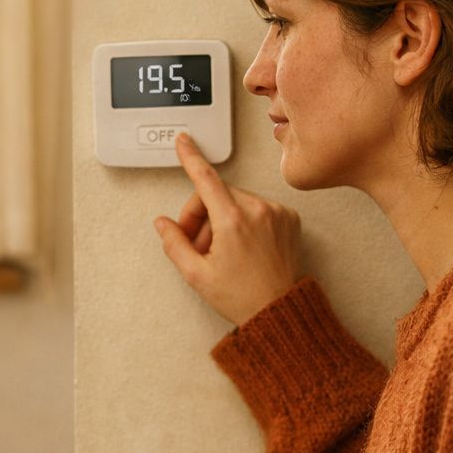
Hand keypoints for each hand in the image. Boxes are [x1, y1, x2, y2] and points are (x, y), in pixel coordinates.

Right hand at [154, 133, 303, 327]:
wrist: (280, 310)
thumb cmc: (242, 297)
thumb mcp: (196, 275)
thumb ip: (174, 244)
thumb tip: (164, 224)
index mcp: (233, 221)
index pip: (206, 179)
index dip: (191, 158)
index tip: (184, 142)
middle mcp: (258, 210)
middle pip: (217, 194)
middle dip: (201, 214)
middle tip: (196, 244)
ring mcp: (277, 212)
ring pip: (237, 200)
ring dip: (222, 218)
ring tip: (220, 251)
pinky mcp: (289, 218)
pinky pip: (258, 208)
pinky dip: (245, 221)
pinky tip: (241, 247)